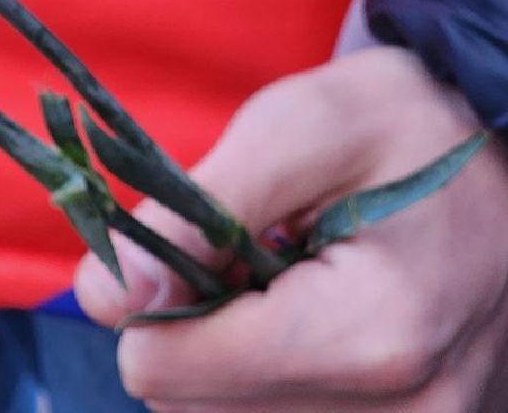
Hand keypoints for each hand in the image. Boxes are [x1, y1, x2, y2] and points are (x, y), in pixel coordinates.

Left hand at [75, 46, 507, 410]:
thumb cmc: (402, 124)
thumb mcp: (298, 125)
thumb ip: (195, 211)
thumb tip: (103, 297)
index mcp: (368, 333)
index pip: (166, 372)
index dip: (146, 297)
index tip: (186, 238)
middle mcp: (403, 411)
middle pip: (189, 405)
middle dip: (186, 324)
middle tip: (240, 251)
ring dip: (222, 352)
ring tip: (276, 278)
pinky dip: (262, 373)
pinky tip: (297, 316)